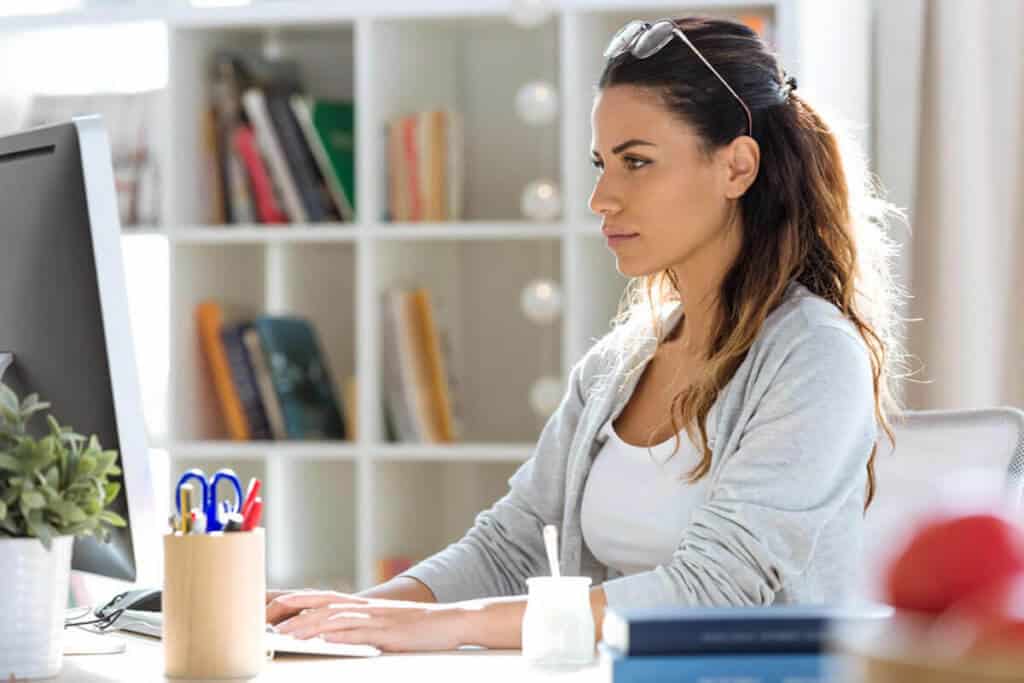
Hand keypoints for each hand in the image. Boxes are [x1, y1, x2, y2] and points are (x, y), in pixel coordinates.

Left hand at [269, 591, 469, 651]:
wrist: (451, 620)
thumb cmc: (419, 626)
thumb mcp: (386, 623)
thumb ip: (362, 626)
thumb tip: (335, 635)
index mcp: (365, 605)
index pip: (324, 597)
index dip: (298, 599)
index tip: (274, 604)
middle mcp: (367, 607)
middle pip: (322, 605)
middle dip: (293, 612)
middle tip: (267, 622)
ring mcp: (376, 619)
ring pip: (335, 618)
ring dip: (307, 626)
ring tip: (285, 636)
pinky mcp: (388, 633)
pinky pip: (359, 634)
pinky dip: (339, 636)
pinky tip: (323, 640)